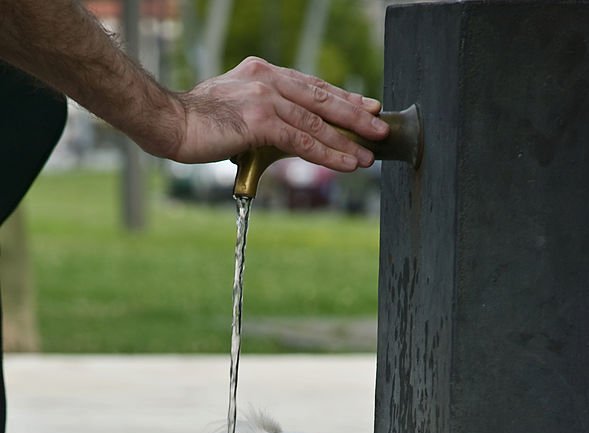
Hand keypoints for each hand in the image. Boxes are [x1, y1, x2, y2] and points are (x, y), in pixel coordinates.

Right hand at [171, 56, 388, 168]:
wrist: (170, 123)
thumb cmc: (196, 124)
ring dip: (346, 140)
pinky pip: (302, 141)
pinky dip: (327, 154)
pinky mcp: (260, 121)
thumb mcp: (235, 112)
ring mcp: (265, 97)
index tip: (363, 105)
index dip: (340, 97)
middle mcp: (267, 79)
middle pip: (321, 98)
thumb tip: (280, 137)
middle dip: (354, 114)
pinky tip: (345, 163)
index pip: (310, 85)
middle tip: (379, 126)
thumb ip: (261, 116)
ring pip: (316, 121)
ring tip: (368, 154)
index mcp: (262, 73)